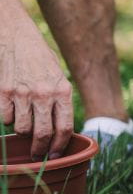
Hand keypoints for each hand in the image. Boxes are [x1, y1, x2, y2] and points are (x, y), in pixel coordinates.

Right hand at [0, 32, 72, 158]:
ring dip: (23, 131)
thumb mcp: (58, 78)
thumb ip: (59, 102)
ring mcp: (22, 94)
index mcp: (63, 91)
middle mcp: (44, 94)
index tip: (55, 154)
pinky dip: (7, 119)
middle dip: (40, 149)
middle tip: (38, 154)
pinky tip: (12, 109)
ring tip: (25, 121)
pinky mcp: (4, 93)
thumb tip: (59, 132)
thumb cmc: (40, 60)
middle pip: (42, 134)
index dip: (60, 146)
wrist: (17, 38)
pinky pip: (4, 119)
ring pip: (22, 129)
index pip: (65, 127)